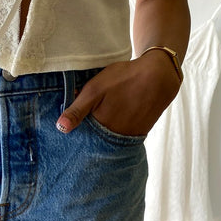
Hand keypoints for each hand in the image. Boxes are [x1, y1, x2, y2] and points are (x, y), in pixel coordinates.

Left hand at [56, 49, 181, 136]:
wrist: (159, 77)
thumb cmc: (124, 79)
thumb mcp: (95, 89)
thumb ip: (77, 109)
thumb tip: (60, 128)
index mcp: (101, 127)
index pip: (82, 139)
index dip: (75, 135)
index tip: (69, 133)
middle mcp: (114, 138)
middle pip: (95, 143)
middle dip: (88, 138)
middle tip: (84, 128)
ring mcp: (128, 137)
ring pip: (108, 142)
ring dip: (102, 137)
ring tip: (101, 122)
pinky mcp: (138, 134)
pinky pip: (121, 138)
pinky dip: (115, 133)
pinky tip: (113, 122)